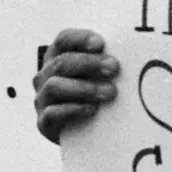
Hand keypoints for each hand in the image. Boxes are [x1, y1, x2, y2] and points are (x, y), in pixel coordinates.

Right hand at [33, 28, 116, 143]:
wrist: (87, 132)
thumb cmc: (98, 93)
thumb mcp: (101, 74)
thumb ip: (108, 61)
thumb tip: (129, 52)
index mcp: (58, 56)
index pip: (64, 40)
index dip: (80, 39)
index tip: (101, 44)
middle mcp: (45, 76)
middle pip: (62, 62)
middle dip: (89, 63)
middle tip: (113, 68)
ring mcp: (42, 99)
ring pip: (54, 86)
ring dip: (84, 87)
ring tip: (109, 92)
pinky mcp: (44, 123)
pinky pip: (52, 114)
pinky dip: (72, 109)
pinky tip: (92, 109)